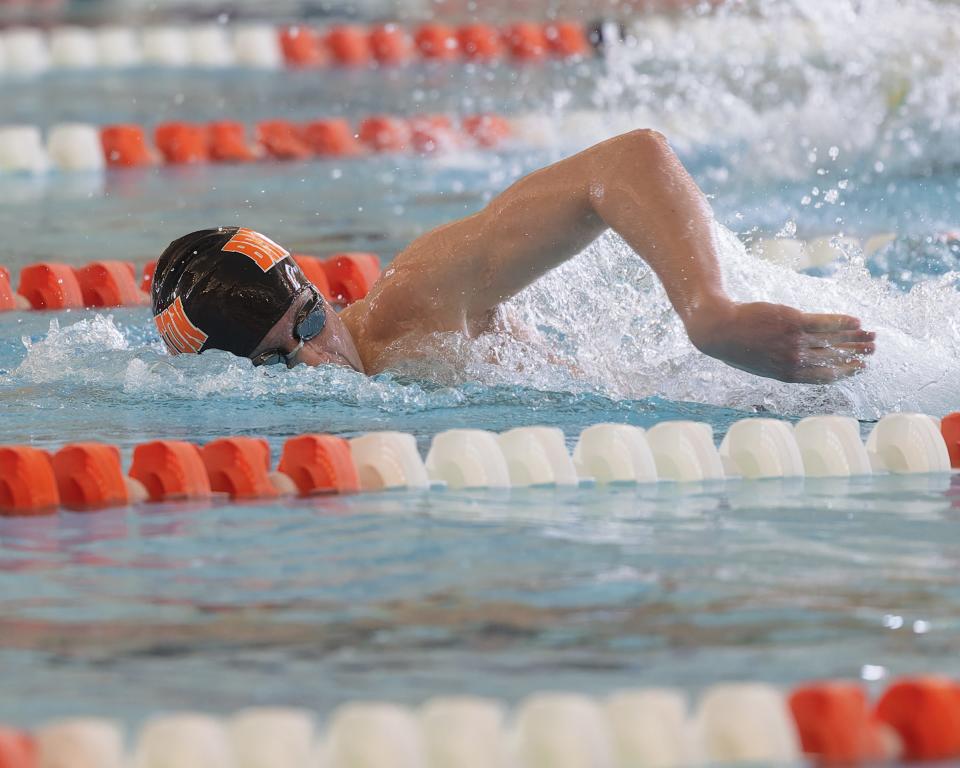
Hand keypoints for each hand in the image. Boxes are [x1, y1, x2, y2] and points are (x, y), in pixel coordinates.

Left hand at [685, 300, 875, 382]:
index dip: (845, 373)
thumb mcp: (760, 364)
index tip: (859, 369)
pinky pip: (825, 323)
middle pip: (833, 359)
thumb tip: (800, 363)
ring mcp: (794, 341)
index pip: (824, 377)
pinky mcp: (793, 321)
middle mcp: (794, 361)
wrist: (719, 329)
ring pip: (833, 341)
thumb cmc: (737, 346)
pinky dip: (842, 322)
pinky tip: (856, 320)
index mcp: (787, 375)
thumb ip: (782, 365)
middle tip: (872, 351)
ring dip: (856, 338)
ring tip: (871, 336)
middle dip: (855, 355)